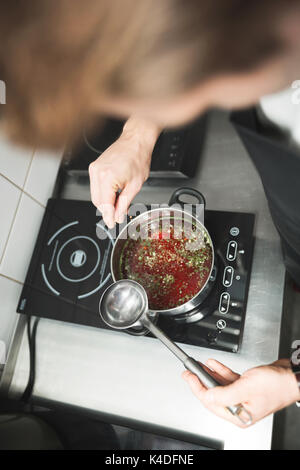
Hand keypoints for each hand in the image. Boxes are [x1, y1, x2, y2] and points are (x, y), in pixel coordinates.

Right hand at [89, 116, 159, 227]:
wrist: (135, 141)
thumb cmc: (138, 158)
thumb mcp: (135, 186)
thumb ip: (124, 204)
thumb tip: (118, 216)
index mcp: (107, 178)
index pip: (104, 205)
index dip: (108, 217)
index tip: (112, 224)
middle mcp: (97, 173)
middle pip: (97, 202)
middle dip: (107, 210)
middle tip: (118, 215)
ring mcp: (94, 169)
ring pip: (95, 195)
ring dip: (105, 202)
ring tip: (119, 203)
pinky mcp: (94, 167)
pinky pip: (96, 186)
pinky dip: (104, 193)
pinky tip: (114, 193)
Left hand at [182, 358, 299, 426]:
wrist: (291, 376)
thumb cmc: (276, 385)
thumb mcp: (246, 388)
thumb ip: (225, 393)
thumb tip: (208, 395)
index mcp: (239, 415)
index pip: (211, 402)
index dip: (198, 388)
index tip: (189, 377)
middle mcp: (239, 408)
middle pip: (213, 394)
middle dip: (200, 381)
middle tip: (189, 372)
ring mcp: (242, 396)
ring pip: (219, 385)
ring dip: (209, 374)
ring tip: (198, 366)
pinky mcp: (245, 386)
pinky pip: (228, 379)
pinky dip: (220, 371)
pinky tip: (212, 364)